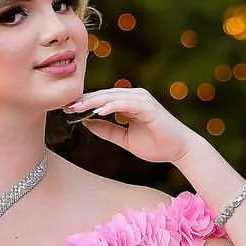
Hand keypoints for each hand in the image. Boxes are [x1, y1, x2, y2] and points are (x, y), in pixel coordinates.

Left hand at [66, 85, 201, 164]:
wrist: (178, 150)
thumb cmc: (155, 145)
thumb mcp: (124, 138)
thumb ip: (107, 130)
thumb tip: (87, 123)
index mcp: (129, 103)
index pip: (103, 100)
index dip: (86, 104)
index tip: (68, 110)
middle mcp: (135, 97)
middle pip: (105, 95)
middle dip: (85, 101)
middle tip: (67, 106)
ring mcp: (142, 100)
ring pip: (113, 96)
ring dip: (94, 102)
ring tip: (77, 108)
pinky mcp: (148, 107)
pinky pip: (126, 104)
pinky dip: (111, 106)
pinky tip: (98, 111)